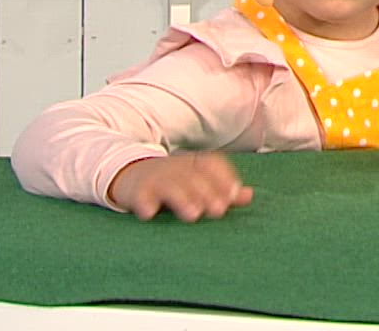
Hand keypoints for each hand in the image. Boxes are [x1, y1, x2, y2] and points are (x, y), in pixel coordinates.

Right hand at [107, 152, 254, 221]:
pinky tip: (149, 214)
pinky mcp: (135, 190)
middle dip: (207, 192)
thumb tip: (249, 195)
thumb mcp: (197, 183)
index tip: (232, 196)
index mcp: (194, 163)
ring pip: (170, 186)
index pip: (212, 164)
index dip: (224, 178)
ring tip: (192, 214)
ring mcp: (155, 178)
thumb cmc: (172, 183)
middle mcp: (176, 168)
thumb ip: (222, 190)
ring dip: (182, 199)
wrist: (129, 173)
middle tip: (218, 210)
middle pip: (193, 177)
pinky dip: (144, 203)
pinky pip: (139, 196)